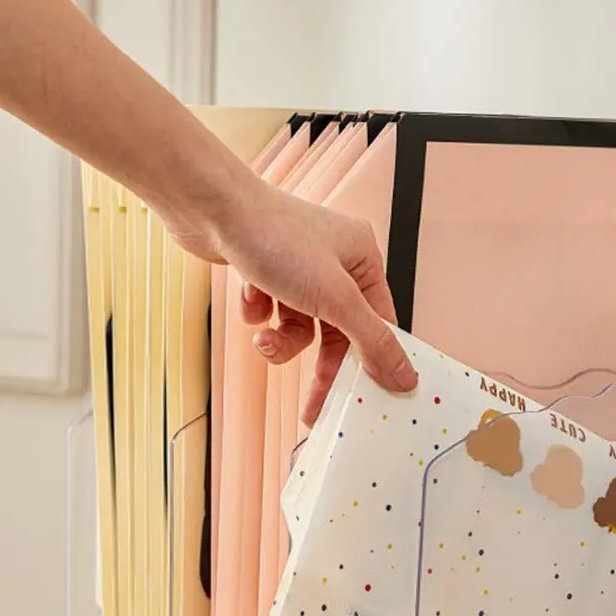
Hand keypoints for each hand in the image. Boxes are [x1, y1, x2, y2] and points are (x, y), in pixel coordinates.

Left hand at [165, 179, 418, 426]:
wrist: (211, 209)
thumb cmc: (275, 238)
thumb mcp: (336, 299)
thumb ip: (373, 341)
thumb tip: (404, 374)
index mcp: (362, 259)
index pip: (379, 324)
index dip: (370, 362)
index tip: (361, 397)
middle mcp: (334, 261)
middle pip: (338, 332)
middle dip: (321, 366)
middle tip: (314, 406)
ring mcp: (298, 265)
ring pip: (302, 326)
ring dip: (283, 339)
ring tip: (264, 337)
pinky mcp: (265, 270)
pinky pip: (272, 312)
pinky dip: (260, 313)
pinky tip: (250, 294)